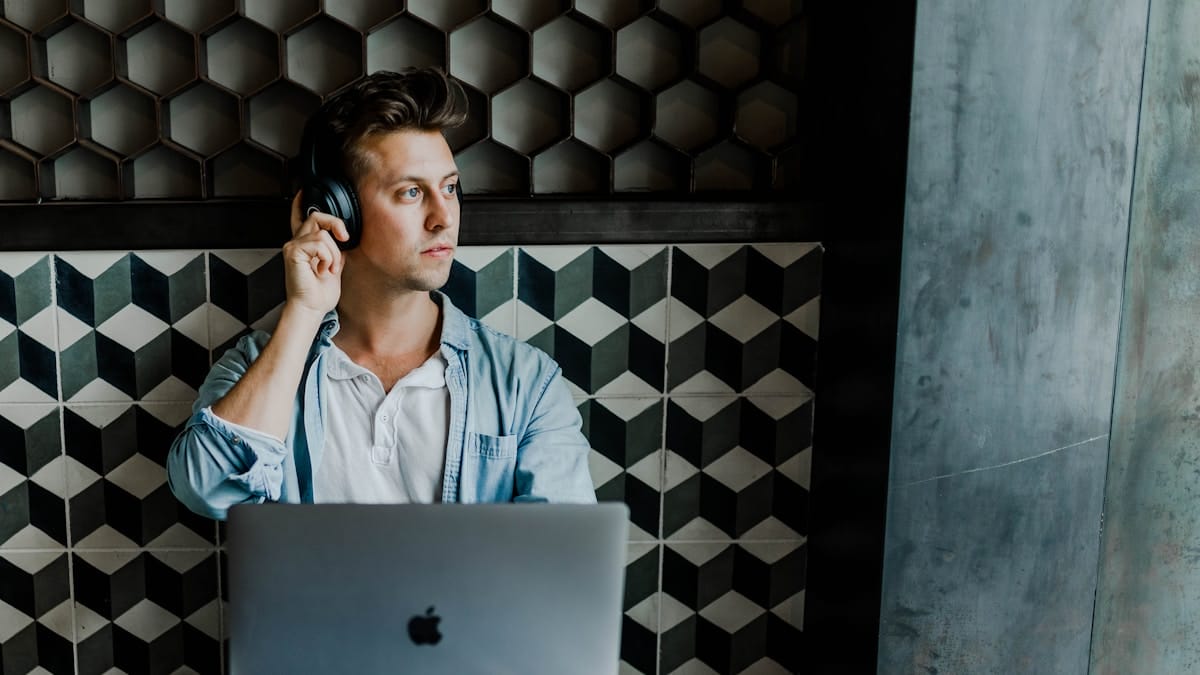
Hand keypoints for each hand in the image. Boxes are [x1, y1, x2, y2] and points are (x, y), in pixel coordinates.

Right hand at [282, 191, 347, 315]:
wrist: (311, 308)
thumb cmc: (319, 293)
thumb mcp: (333, 265)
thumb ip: (335, 250)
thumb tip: (342, 239)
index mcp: (305, 245)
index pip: (300, 218)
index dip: (301, 204)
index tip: (303, 192)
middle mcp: (296, 243)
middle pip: (316, 216)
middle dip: (336, 224)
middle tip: (344, 238)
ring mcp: (293, 246)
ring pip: (322, 234)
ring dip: (334, 253)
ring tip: (329, 268)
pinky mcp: (293, 252)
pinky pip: (319, 244)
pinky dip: (327, 257)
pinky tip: (323, 269)